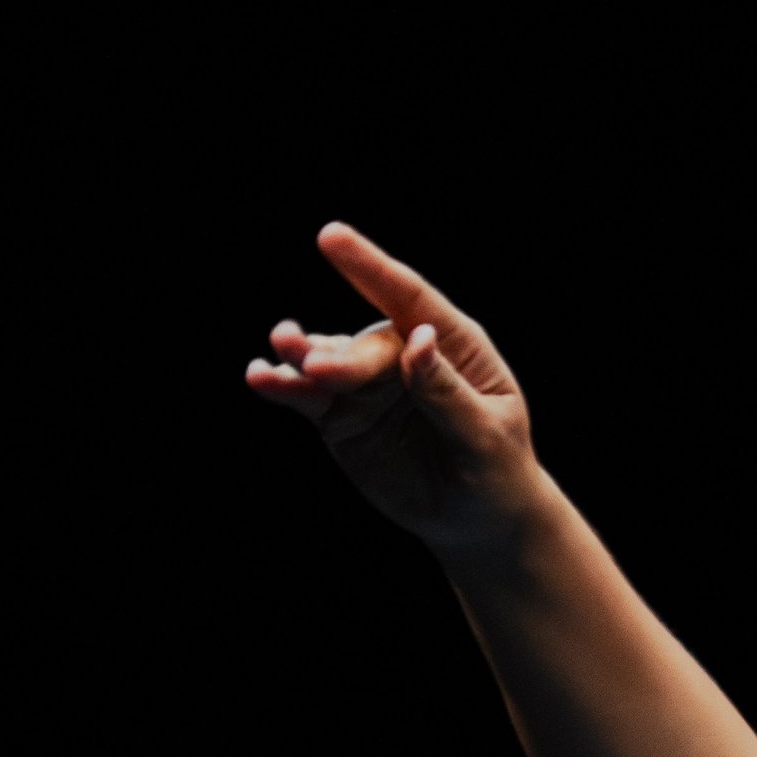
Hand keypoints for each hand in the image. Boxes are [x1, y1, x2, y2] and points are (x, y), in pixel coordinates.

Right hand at [245, 224, 540, 561]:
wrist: (477, 519)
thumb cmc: (496, 470)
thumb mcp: (485, 435)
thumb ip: (447, 393)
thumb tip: (418, 339)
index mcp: (451, 344)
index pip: (409, 298)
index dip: (370, 267)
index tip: (331, 237)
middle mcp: (403, 354)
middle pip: (365, 347)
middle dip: (339, 355)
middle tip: (315, 366)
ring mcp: (368, 384)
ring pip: (328, 363)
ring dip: (300, 359)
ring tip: (276, 357)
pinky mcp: (343, 416)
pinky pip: (309, 397)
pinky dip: (284, 387)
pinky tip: (260, 377)